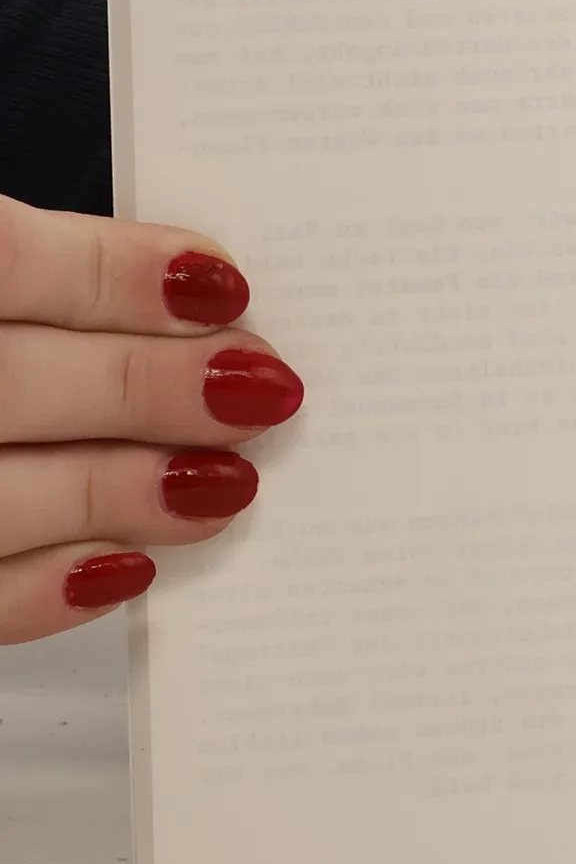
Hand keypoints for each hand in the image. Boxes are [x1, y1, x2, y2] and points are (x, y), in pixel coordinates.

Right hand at [0, 199, 301, 642]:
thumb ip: (15, 273)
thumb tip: (179, 295)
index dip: (115, 273)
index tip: (220, 285)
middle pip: (6, 382)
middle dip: (147, 389)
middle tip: (262, 389)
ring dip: (120, 494)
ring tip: (225, 484)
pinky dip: (38, 590)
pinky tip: (123, 568)